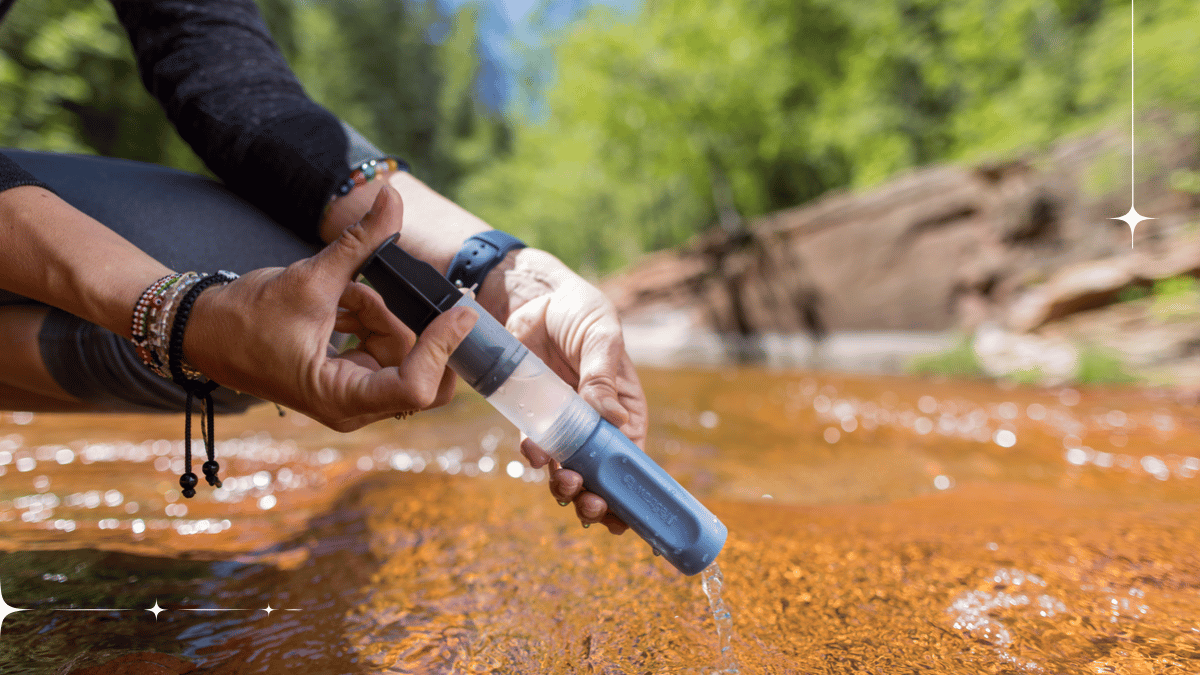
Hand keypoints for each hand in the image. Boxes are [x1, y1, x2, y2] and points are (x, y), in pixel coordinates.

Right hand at [183, 186, 477, 430]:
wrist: (206, 330)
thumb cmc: (247, 317)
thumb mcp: (311, 278)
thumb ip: (360, 241)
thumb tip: (391, 196)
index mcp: (341, 399)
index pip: (415, 387)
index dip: (443, 349)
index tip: (460, 312)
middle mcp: (353, 407)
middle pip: (419, 374)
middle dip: (416, 329)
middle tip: (412, 290)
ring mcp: (354, 395)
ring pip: (403, 353)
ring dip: (382, 316)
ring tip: (344, 294)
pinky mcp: (351, 378)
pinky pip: (384, 346)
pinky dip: (372, 319)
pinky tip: (343, 301)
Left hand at [499, 249, 648, 534]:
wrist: (535, 297)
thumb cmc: (582, 312)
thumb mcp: (601, 337)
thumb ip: (602, 375)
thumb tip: (612, 417)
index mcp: (625, 409)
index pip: (632, 458)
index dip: (627, 490)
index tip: (621, 512)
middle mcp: (597, 424)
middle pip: (600, 475)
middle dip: (595, 498)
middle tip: (586, 501)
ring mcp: (565, 424)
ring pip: (567, 471)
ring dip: (565, 488)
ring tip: (564, 484)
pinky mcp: (536, 415)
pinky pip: (536, 447)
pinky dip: (535, 458)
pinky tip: (534, 453)